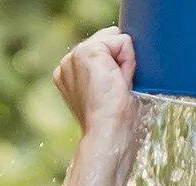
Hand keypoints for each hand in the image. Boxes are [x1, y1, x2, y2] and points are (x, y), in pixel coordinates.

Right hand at [54, 27, 140, 149]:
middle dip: (119, 64)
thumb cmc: (114, 126)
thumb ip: (110, 73)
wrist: (107, 135)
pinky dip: (128, 60)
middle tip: (115, 93)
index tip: (112, 94)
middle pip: (108, 42)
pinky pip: (122, 41)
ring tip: (116, 89)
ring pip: (115, 41)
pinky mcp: (87, 51)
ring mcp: (74, 56)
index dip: (115, 69)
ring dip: (124, 64)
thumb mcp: (110, 95)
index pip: (101, 53)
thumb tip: (125, 55)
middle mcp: (67, 64)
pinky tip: (118, 81)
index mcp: (69, 76)